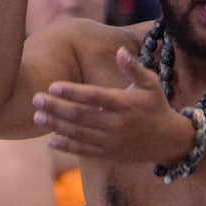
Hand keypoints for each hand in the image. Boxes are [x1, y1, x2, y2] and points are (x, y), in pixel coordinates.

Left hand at [32, 47, 193, 163]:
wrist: (169, 141)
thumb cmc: (156, 106)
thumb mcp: (151, 83)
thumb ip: (134, 67)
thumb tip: (120, 50)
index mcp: (125, 103)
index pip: (94, 96)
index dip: (72, 92)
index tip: (52, 86)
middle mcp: (117, 124)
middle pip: (81, 116)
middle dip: (56, 108)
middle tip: (36, 100)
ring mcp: (112, 142)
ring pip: (79, 134)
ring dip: (56, 125)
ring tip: (37, 117)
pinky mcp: (110, 155)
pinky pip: (85, 151)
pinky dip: (67, 146)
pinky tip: (50, 141)